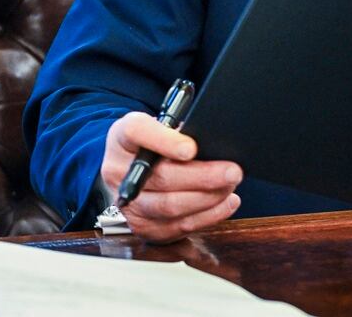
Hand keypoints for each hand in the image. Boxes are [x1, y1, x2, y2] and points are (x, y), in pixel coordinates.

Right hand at [102, 111, 243, 242]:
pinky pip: (178, 226)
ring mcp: (129, 203)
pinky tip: (226, 202)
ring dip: (208, 197)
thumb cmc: (155, 143)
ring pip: (170, 206)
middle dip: (203, 176)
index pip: (137, 132)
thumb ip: (181, 130)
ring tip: (231, 185)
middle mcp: (118, 171)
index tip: (191, 149)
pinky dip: (209, 215)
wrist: (134, 170)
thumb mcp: (162, 125)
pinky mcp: (143, 226)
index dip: (165, 142)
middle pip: (161, 177)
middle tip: (232, 171)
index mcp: (123, 137)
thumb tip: (214, 141)